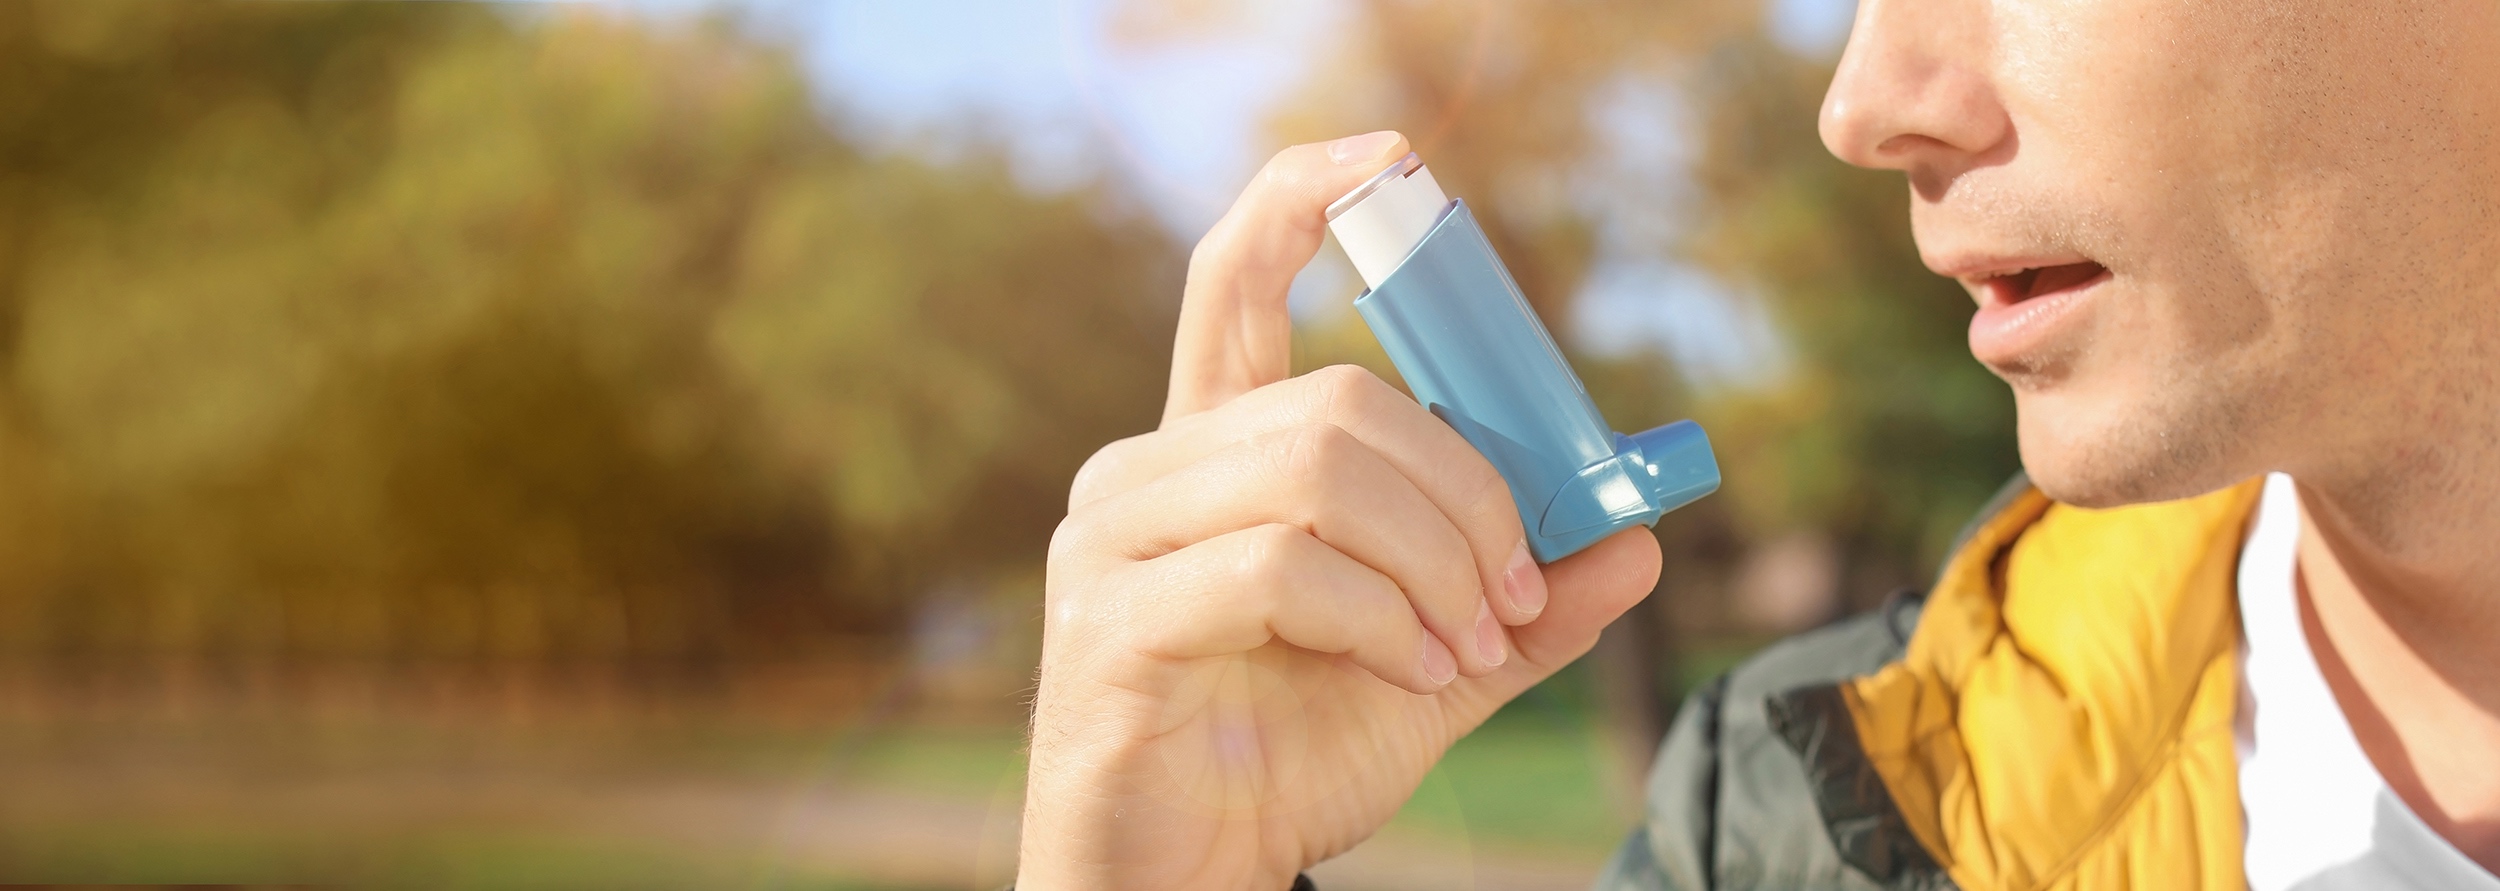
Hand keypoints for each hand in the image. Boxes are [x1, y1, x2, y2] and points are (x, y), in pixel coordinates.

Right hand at [1016, 131, 1664, 890]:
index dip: (1302, 199)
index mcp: (1210, 454)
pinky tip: (1412, 677)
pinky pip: (1281, 568)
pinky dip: (1379, 618)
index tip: (1396, 162)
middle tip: (1517, 588)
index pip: (1236, 282)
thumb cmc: (1284, 758)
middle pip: (1337, 402)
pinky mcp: (1113, 622)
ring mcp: (1115, 543)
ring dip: (1434, 560)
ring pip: (1316, 471)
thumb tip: (1639, 542)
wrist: (1186, 881)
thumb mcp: (1432, 669)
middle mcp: (1145, 474)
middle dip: (1465, 490)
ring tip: (1467, 647)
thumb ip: (1521, 605)